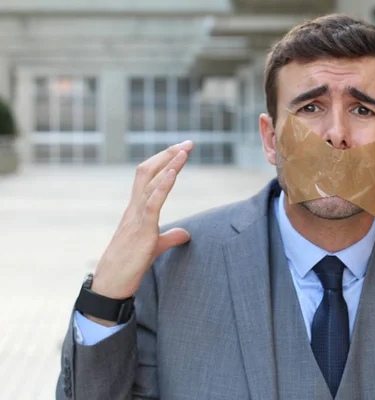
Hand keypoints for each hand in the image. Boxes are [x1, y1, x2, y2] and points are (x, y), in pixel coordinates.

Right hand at [92, 140, 194, 300]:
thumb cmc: (130, 264)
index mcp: (136, 208)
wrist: (112, 283)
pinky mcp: (142, 229)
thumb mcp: (155, 247)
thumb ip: (170, 237)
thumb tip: (186, 234)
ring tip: (185, 150)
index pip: (148, 176)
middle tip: (188, 143)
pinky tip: (173, 173)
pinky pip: (153, 202)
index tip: (181, 150)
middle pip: (149, 171)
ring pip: (151, 182)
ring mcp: (137, 216)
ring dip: (170, 164)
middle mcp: (134, 207)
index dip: (164, 161)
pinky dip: (163, 185)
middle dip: (168, 154)